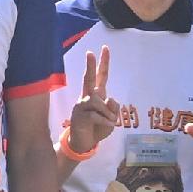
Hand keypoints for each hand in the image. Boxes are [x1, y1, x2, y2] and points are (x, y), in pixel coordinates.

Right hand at [62, 47, 123, 162]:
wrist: (85, 143)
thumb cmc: (98, 128)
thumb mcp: (112, 119)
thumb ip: (113, 108)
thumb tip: (110, 98)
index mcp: (97, 95)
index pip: (101, 76)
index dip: (103, 62)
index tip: (105, 48)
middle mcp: (88, 97)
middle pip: (89, 78)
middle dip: (90, 65)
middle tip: (89, 52)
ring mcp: (82, 105)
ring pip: (97, 101)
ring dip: (107, 113)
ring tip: (111, 121)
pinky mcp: (79, 115)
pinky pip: (96, 115)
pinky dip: (105, 121)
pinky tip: (107, 126)